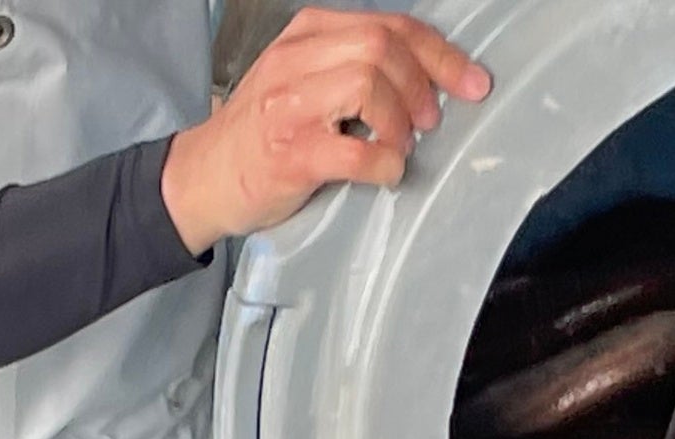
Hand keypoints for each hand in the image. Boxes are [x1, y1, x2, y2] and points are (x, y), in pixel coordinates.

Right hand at [162, 8, 488, 251]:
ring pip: (370, 85)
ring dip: (400, 123)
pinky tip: (383, 173)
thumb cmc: (262, 132)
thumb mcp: (302, 76)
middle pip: (383, 48)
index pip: (388, 26)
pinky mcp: (291, 154)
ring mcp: (291, 106)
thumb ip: (352, 64)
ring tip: (398, 147)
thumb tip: (427, 77)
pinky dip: (385, 165)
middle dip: (423, 86)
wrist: (204, 175)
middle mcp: (296, 60)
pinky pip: (358, 153)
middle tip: (428, 122)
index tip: (470, 81)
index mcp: (306, 34)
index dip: (439, 54)